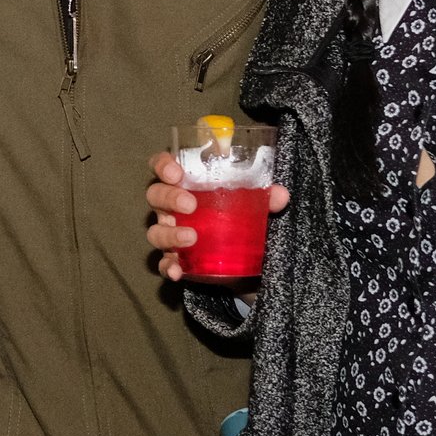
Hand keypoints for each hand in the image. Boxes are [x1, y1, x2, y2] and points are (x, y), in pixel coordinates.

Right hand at [146, 149, 287, 280]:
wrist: (243, 259)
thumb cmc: (237, 217)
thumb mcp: (253, 205)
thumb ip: (265, 198)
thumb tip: (280, 195)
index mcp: (185, 184)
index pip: (163, 166)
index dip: (163, 165)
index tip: (176, 172)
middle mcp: (172, 207)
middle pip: (156, 195)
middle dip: (169, 197)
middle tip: (190, 204)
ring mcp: (171, 235)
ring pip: (155, 231)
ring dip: (170, 233)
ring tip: (191, 237)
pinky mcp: (177, 261)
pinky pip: (163, 264)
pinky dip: (168, 267)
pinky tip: (177, 270)